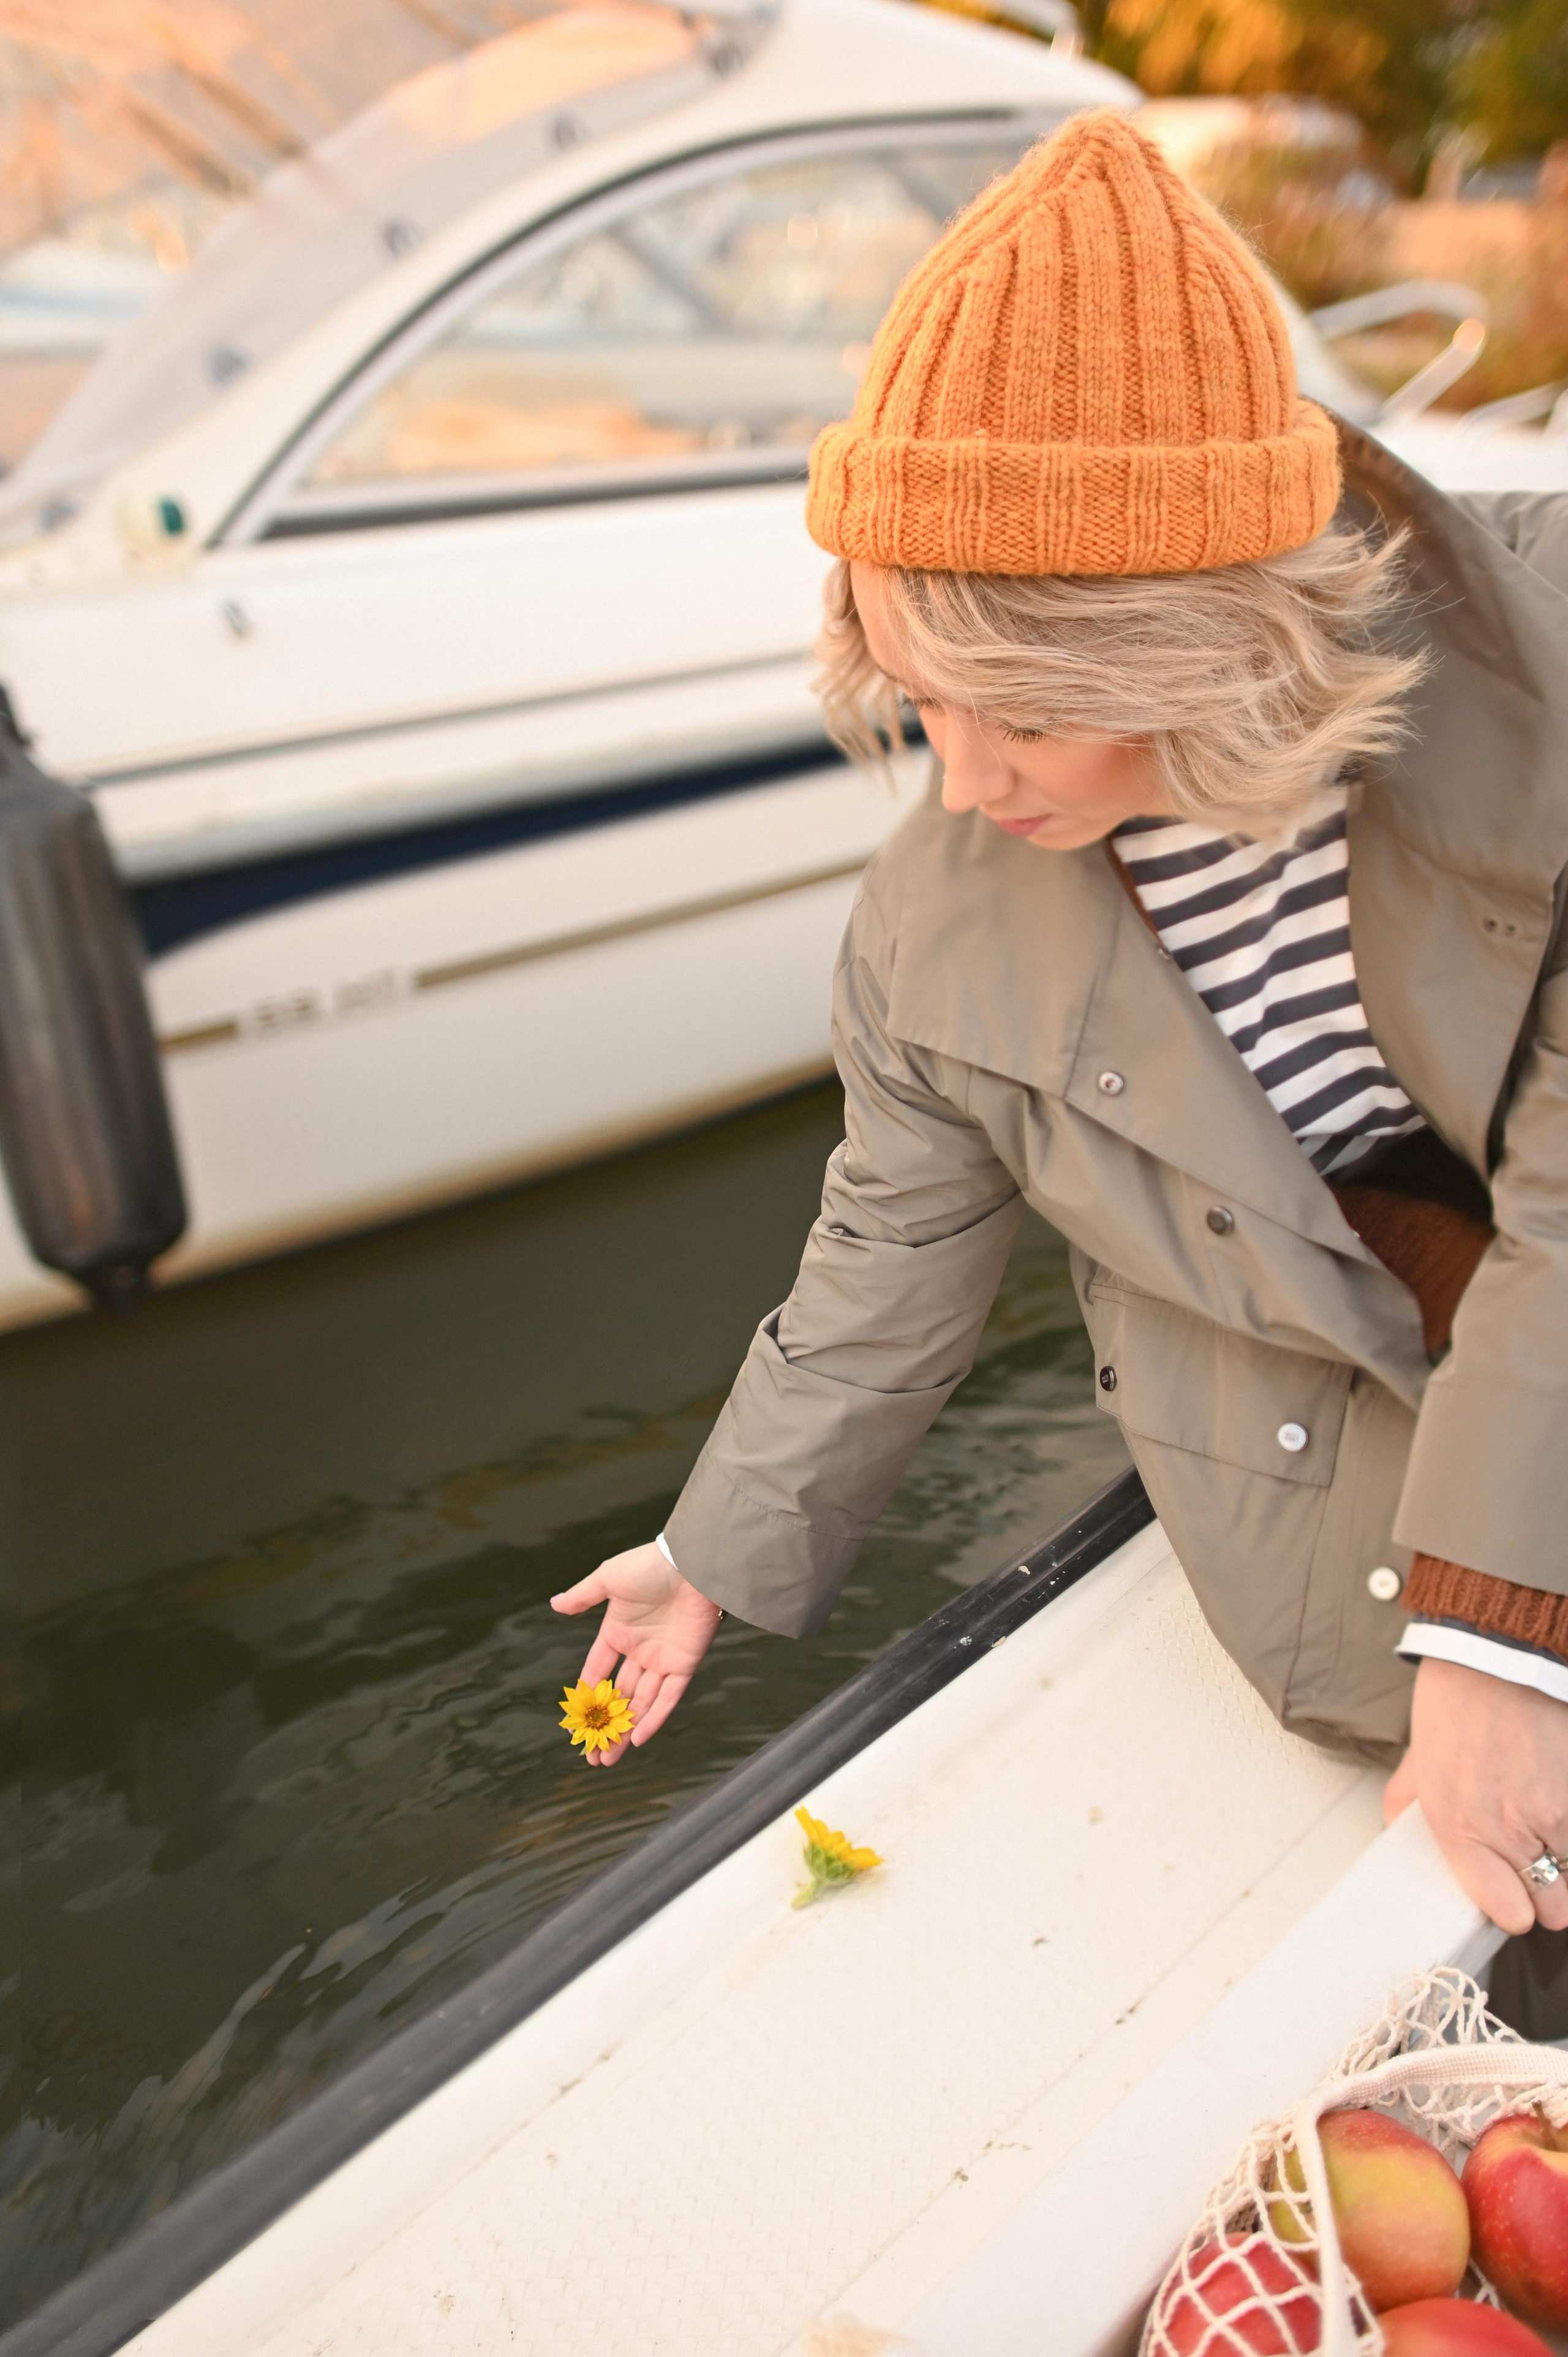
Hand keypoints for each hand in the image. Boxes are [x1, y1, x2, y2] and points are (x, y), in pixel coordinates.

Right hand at [551, 1541, 722, 1767]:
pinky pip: (668, 1697)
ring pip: (641, 1703)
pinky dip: (654, 1719)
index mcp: (618, 1632)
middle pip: (619, 1695)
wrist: (693, 1562)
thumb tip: (554, 1604)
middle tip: (591, 1755)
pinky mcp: (685, 1664)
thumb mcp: (608, 1579)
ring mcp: (662, 1659)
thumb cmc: (650, 1565)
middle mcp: (639, 1650)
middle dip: (605, 1725)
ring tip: (607, 1759)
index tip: (575, 1721)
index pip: (597, 1670)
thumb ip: (583, 1596)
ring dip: (625, 1731)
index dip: (587, 1696)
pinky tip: (636, 1740)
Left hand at [1383, 1656, 1567, 1933]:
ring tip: (1551, 1831)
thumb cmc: (1457, 1702)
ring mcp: (1557, 1815)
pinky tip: (1560, 1802)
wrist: (1497, 1656)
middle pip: (1555, 1909)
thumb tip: (1399, 1829)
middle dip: (1549, 1895)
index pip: (1506, 1911)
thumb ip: (1407, 1804)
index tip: (1512, 1899)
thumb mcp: (1418, 1760)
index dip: (1512, 1908)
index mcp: (1462, 1827)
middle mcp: (1511, 1830)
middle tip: (1538, 1868)